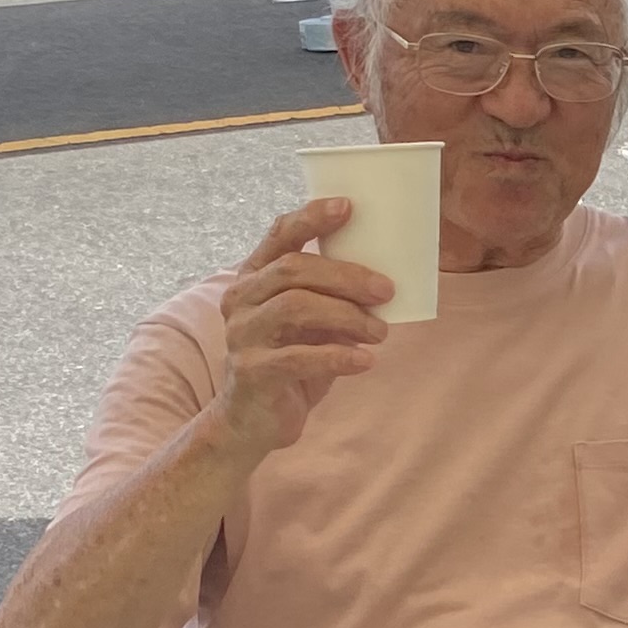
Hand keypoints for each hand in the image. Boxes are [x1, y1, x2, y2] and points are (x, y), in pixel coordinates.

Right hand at [209, 199, 393, 462]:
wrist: (252, 421)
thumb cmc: (290, 361)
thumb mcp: (310, 323)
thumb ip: (331, 297)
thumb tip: (387, 280)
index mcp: (254, 277)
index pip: (279, 235)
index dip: (311, 217)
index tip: (348, 206)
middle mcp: (241, 299)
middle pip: (293, 270)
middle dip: (346, 276)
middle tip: (386, 290)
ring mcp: (241, 335)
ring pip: (296, 307)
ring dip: (347, 316)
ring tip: (380, 331)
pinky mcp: (251, 372)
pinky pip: (299, 357)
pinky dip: (339, 356)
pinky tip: (366, 360)